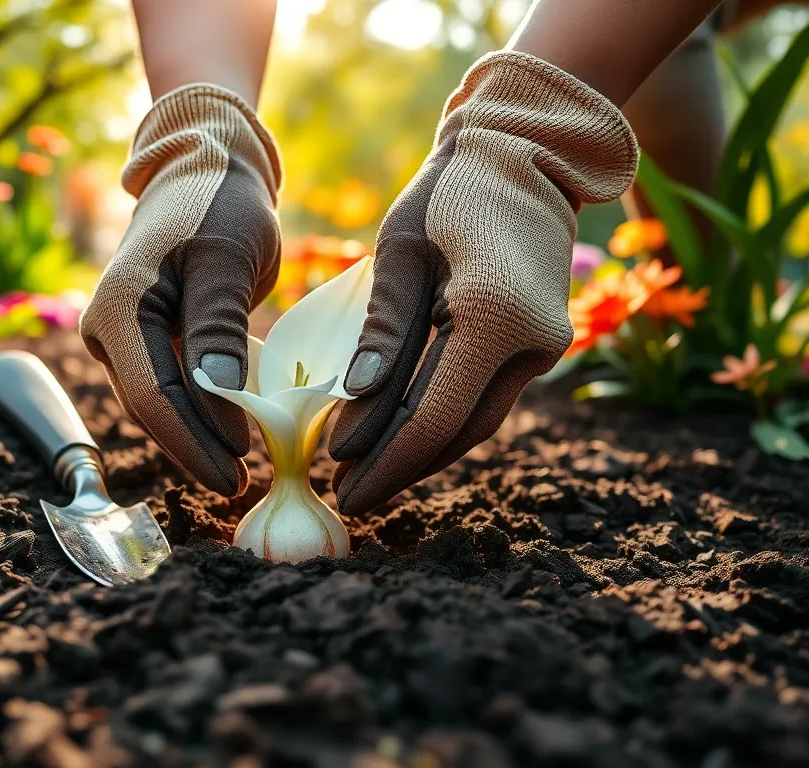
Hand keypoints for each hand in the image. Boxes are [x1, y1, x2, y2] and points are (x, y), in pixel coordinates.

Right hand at [80, 84, 281, 497]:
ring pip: (159, 403)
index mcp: (120, 306)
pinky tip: (229, 435)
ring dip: (198, 436)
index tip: (235, 475)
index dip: (193, 441)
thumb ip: (218, 327)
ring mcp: (123, 335)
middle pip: (151, 407)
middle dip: (195, 449)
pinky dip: (199, 412)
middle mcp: (108, 326)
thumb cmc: (221, 206)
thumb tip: (217, 400)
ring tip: (239, 469)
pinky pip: (170, 386)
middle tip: (240, 486)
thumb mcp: (227, 260)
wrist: (208, 171)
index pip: (152, 395)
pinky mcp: (145, 339)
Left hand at [329, 51, 637, 516]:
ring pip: (476, 423)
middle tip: (349, 495)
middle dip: (401, 468)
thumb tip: (354, 411)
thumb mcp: (401, 253)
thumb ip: (383, 334)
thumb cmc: (448, 193)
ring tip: (369, 473)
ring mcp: (545, 347)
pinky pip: (486, 399)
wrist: (525, 154)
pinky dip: (445, 422)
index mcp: (495, 316)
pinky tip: (404, 434)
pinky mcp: (541, 344)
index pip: (432, 416)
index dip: (384, 457)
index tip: (340, 486)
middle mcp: (533, 344)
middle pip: (459, 433)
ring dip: (423, 452)